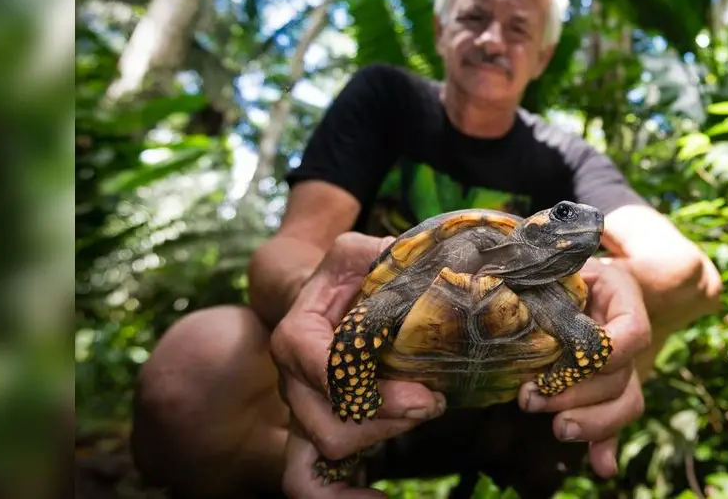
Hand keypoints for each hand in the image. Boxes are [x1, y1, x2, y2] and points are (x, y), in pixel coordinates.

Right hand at [270, 233, 446, 497]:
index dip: (370, 390)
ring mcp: (305, 411)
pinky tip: (381, 497)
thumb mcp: (357, 253)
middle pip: (329, 425)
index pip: (319, 370)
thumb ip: (379, 253)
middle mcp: (294, 381)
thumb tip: (409, 261)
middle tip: (433, 401)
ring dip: (385, 438)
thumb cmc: (345, 278)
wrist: (325, 299)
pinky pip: (313, 484)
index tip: (422, 393)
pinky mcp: (323, 430)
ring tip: (426, 408)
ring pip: (329, 451)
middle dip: (388, 421)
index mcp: (296, 336)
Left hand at [517, 257, 650, 478]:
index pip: (631, 334)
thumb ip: (545, 276)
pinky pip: (616, 421)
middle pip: (620, 377)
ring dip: (593, 423)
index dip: (605, 354)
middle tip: (530, 399)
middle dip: (577, 394)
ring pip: (625, 402)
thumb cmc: (558, 264)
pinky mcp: (609, 389)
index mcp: (622, 297)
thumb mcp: (556, 262)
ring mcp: (623, 365)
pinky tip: (601, 466)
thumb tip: (508, 283)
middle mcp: (628, 335)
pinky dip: (607, 444)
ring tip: (558, 430)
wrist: (576, 273)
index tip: (568, 363)